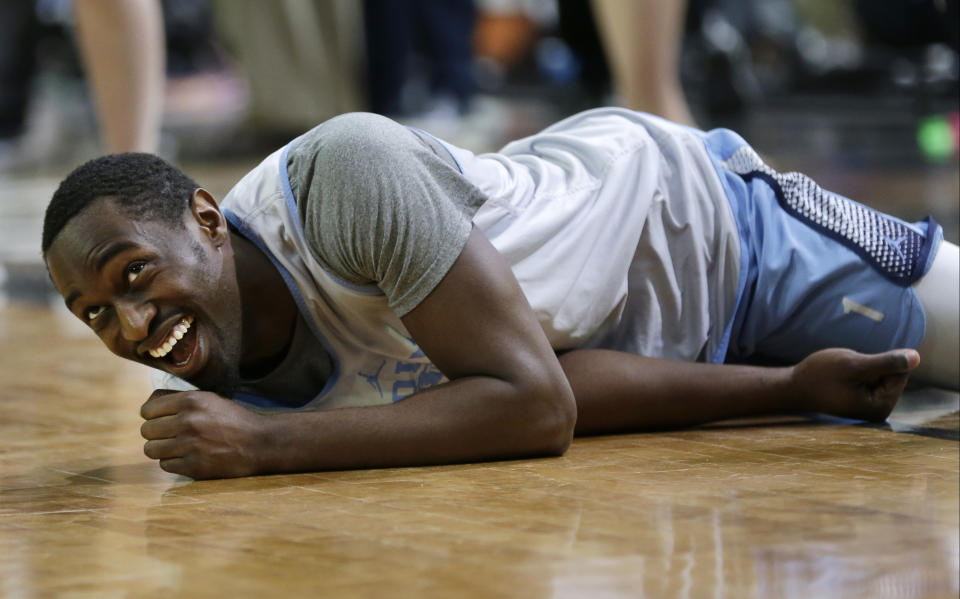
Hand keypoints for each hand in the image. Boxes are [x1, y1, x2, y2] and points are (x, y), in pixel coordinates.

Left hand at [140, 389, 266, 478]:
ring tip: (176, 447)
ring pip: (151, 450)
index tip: (161, 420)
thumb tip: (148, 408)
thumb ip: (180, 400)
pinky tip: (187, 457)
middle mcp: (188, 421)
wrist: (260, 442)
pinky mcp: (194, 466)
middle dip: (156, 433)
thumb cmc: (233, 419)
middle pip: (147, 431)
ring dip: (161, 449)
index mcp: (191, 401)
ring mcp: (190, 446)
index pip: (147, 410)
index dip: (152, 415)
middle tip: (169, 435)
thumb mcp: (209, 399)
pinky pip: (165, 465)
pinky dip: (173, 462)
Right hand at [791, 348, 919, 421]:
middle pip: (893, 376)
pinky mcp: (862, 404)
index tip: (855, 368)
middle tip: (846, 372)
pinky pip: (871, 382)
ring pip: (881, 377)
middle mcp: (879, 412)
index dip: (879, 362)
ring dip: (864, 369)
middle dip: (872, 366)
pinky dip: (859, 375)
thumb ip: (887, 362)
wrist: (793, 388)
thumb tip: (917, 357)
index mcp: (881, 407)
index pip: (901, 373)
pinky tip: (841, 380)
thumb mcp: (855, 365)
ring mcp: (870, 409)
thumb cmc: (820, 376)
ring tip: (842, 376)